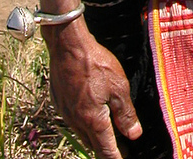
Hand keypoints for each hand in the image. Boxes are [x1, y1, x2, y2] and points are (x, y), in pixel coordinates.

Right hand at [44, 18, 141, 157]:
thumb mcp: (118, 86)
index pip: (106, 150)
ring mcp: (65, 112)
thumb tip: (134, 135)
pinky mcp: (59, 101)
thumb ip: (125, 113)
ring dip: (94, 137)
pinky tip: (90, 114)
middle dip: (106, 150)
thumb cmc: (95, 63)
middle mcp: (76, 121)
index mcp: (92, 120)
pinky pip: (73, 120)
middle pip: (92, 144)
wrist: (67, 45)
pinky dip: (84, 122)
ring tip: (107, 135)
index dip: (116, 158)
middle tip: (121, 151)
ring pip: (82, 133)